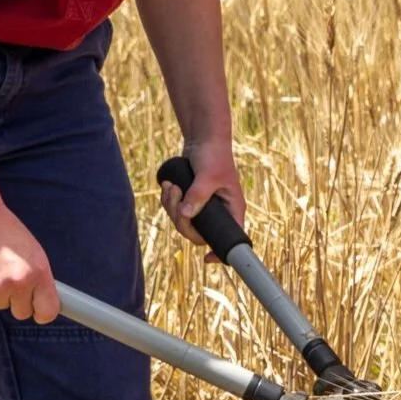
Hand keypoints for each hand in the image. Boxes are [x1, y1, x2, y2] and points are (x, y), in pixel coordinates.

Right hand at [0, 202, 58, 322]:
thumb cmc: (8, 233)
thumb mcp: (34, 252)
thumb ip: (38, 278)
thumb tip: (43, 302)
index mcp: (39, 272)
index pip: (48, 311)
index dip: (42, 313)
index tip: (38, 310)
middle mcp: (20, 283)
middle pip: (22, 313)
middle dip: (18, 301)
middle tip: (11, 279)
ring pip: (1, 306)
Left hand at [159, 140, 245, 259]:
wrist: (204, 140)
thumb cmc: (214, 155)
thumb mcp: (209, 174)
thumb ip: (198, 195)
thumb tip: (185, 215)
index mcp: (232, 210)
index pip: (231, 238)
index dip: (221, 253)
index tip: (207, 259)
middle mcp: (219, 213)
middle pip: (196, 233)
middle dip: (181, 218)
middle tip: (176, 195)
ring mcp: (203, 209)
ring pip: (183, 223)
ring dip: (171, 206)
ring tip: (171, 186)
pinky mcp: (190, 201)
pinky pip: (176, 212)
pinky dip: (168, 201)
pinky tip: (168, 185)